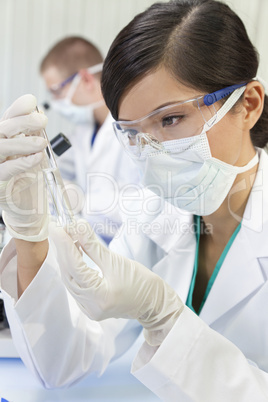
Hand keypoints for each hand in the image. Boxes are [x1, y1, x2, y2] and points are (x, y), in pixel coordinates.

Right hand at [0, 94, 48, 240]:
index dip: (17, 109)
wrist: (23, 206)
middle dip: (23, 122)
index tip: (32, 102)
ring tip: (41, 142)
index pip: (6, 119)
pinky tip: (36, 158)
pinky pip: (6, 170)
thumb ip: (32, 137)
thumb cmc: (27, 178)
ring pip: (1, 147)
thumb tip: (38, 115)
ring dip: (23, 142)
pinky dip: (22, 163)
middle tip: (42, 121)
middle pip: (2, 129)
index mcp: (2, 139)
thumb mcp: (32, 154)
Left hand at [50, 219, 183, 345]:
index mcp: (100, 297)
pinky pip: (75, 285)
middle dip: (63, 250)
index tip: (57, 227)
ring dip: (66, 258)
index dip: (64, 245)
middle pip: (69, 274)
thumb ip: (93, 245)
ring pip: (70, 280)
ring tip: (66, 238)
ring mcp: (89, 309)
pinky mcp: (89, 306)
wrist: (154, 302)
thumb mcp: (117, 260)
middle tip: (60, 229)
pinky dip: (72, 269)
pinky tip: (73, 254)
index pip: (75, 267)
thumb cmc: (142, 282)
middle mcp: (90, 306)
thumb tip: (77, 226)